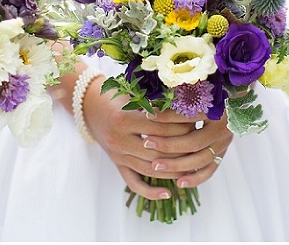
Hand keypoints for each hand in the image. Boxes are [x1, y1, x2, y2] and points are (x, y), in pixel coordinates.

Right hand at [83, 77, 231, 199]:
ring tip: (193, 167)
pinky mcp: (117, 165)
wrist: (88, 106)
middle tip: (200, 143)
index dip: (180, 125)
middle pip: (157, 150)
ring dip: (172, 169)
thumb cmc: (116, 95)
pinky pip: (134, 183)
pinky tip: (168, 194)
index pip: (159, 127)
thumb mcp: (132, 94)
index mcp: (124, 119)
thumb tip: (188, 101)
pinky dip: (150, 191)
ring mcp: (117, 155)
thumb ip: (155, 100)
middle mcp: (119, 140)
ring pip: (149, 169)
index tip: (197, 121)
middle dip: (181, 147)